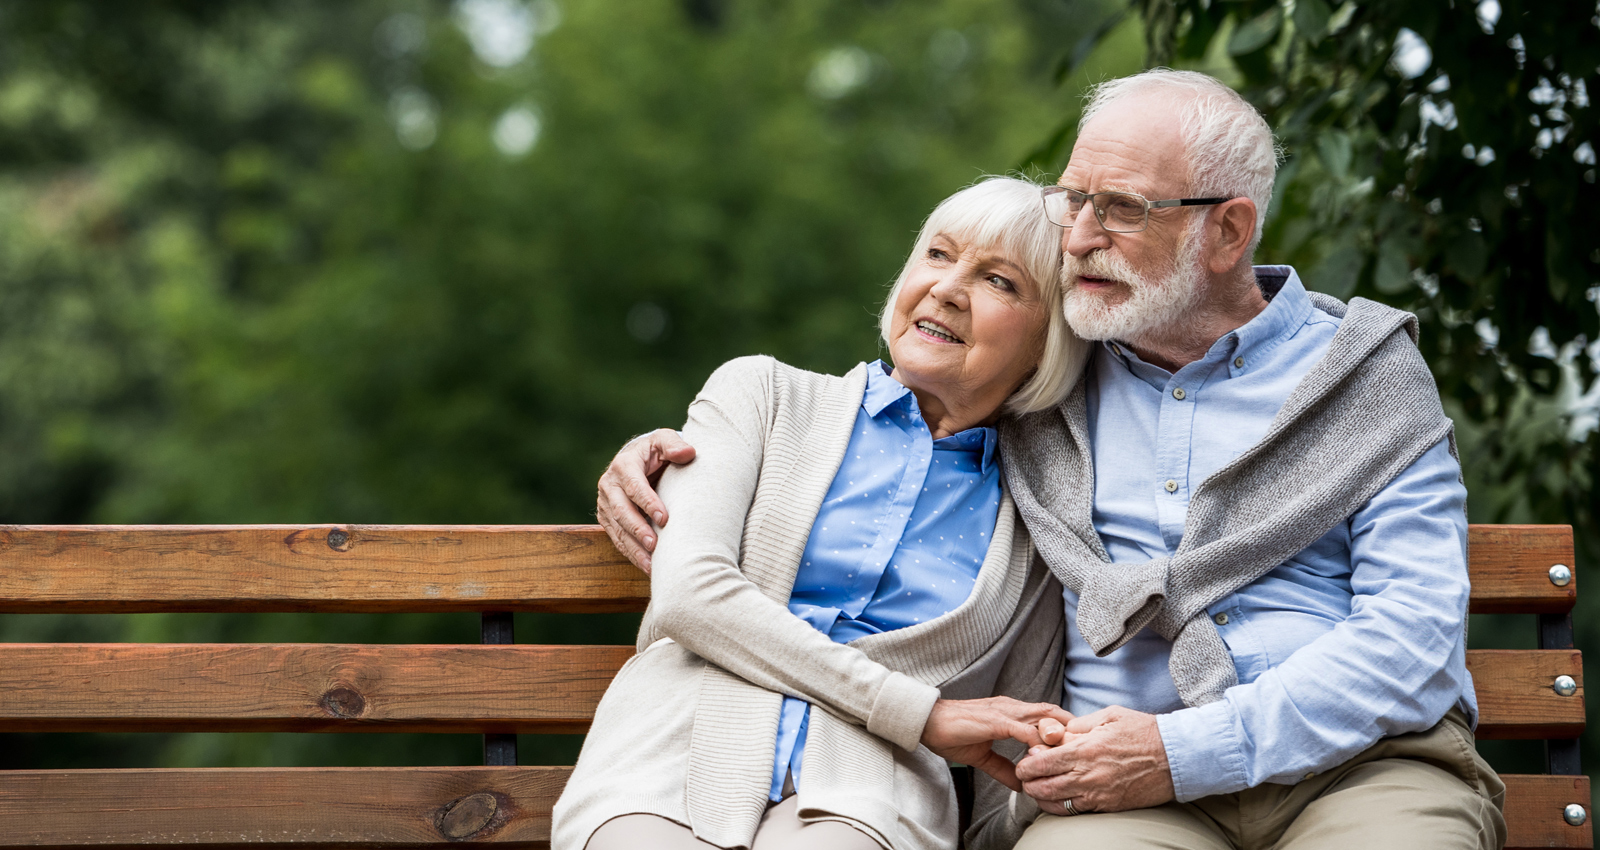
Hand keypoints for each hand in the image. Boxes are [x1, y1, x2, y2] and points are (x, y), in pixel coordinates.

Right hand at [595, 429, 696, 573]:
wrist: (638, 459)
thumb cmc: (656, 451)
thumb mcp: (664, 440)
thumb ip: (674, 444)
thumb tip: (688, 452)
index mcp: (624, 465)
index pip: (634, 486)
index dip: (648, 502)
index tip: (664, 518)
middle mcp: (609, 484)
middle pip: (622, 511)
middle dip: (638, 529)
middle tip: (654, 545)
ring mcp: (605, 503)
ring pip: (617, 529)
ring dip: (634, 548)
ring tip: (651, 564)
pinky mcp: (607, 518)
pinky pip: (617, 538)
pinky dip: (631, 553)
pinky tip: (647, 566)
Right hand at [920, 697, 1074, 792]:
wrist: (927, 722)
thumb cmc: (951, 734)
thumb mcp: (983, 756)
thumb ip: (1003, 768)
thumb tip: (1021, 784)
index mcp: (1010, 713)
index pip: (1045, 714)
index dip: (1063, 727)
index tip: (1076, 744)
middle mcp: (1011, 708)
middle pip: (1051, 711)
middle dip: (1069, 727)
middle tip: (1083, 745)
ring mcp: (1004, 712)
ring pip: (1042, 716)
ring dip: (1058, 732)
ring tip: (1069, 749)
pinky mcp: (994, 720)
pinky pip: (1022, 728)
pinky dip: (1036, 740)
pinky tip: (1042, 753)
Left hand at [1014, 705, 1174, 814]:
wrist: (1176, 757)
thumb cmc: (1144, 732)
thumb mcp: (1109, 716)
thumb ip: (1080, 725)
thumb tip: (1058, 732)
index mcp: (1085, 750)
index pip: (1043, 763)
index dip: (1026, 766)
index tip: (1023, 763)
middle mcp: (1089, 775)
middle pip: (1044, 786)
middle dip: (1028, 784)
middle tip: (1024, 779)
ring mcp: (1099, 794)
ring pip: (1057, 803)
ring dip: (1041, 798)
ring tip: (1036, 790)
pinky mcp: (1109, 806)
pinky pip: (1077, 811)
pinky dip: (1061, 807)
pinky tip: (1057, 800)